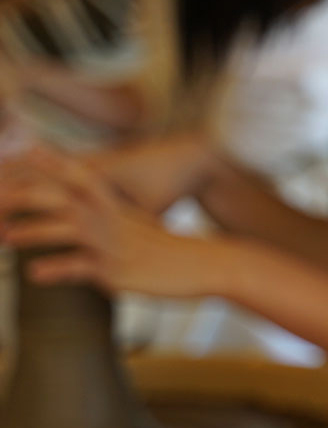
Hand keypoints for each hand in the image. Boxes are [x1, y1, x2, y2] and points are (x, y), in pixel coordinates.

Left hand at [0, 147, 226, 297]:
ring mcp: (114, 243)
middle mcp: (111, 219)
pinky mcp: (117, 269)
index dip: (47, 163)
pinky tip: (35, 274)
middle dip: (24, 197)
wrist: (208, 264)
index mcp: (114, 206)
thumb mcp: (138, 225)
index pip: (77, 176)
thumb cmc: (169, 249)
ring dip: (33, 231)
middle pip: (62, 198)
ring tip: (5, 237)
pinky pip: (82, 266)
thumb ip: (109, 218)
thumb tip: (85, 218)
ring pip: (69, 228)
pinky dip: (56, 269)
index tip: (19, 153)